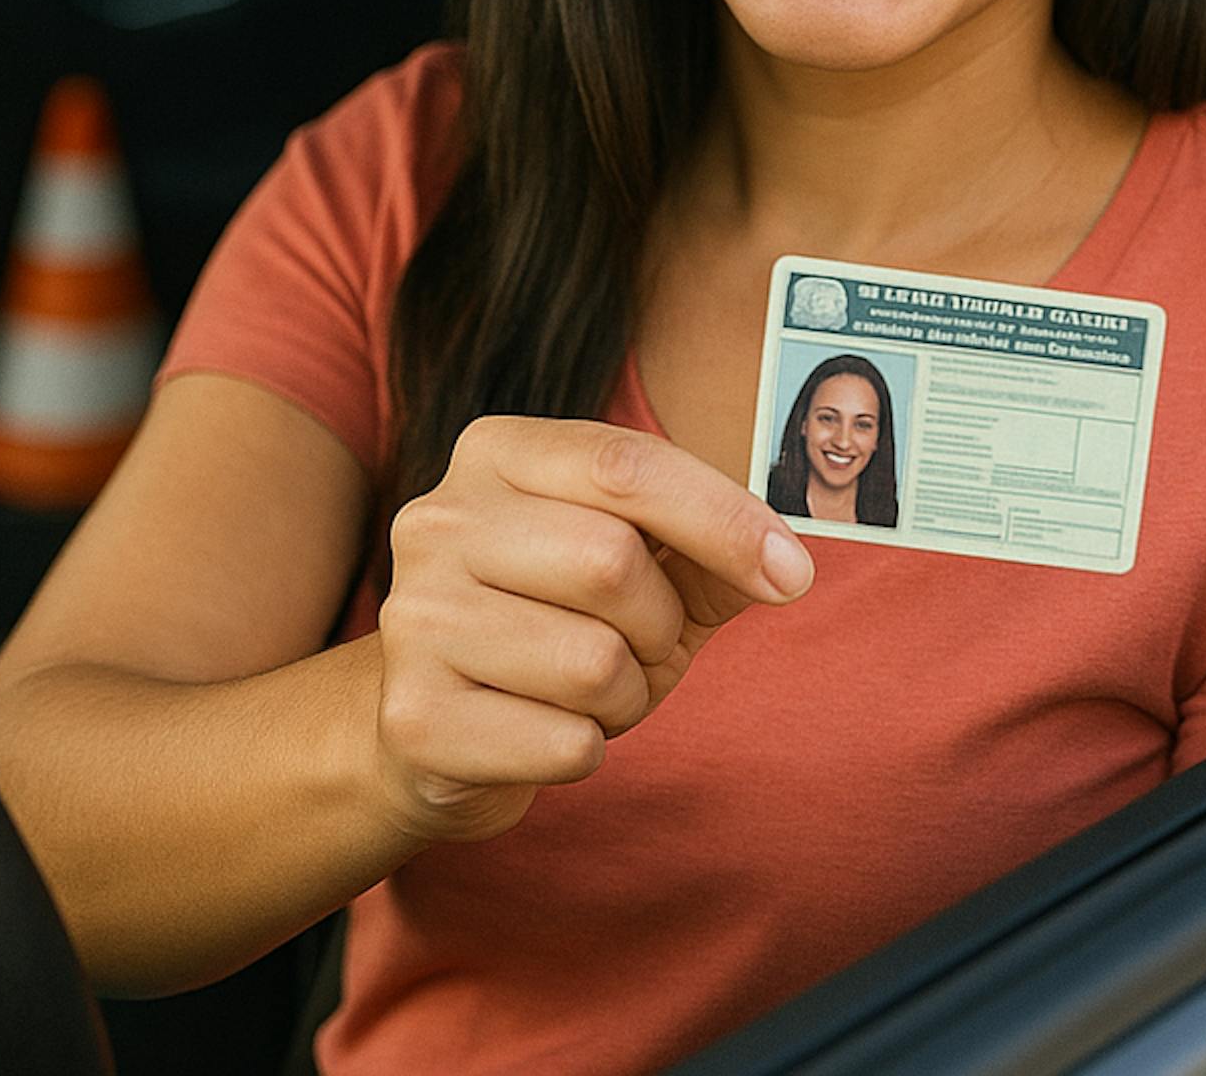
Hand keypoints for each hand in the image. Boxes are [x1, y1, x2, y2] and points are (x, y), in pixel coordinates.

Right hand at [369, 416, 812, 844]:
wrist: (438, 725)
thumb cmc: (558, 623)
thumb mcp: (641, 562)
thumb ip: (711, 545)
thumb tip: (786, 566)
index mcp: (498, 454)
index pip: (626, 464)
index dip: (724, 518)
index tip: (792, 573)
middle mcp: (439, 519)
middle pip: (611, 562)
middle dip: (660, 622)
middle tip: (642, 644)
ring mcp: (414, 617)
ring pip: (592, 663)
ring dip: (625, 694)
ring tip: (586, 689)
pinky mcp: (413, 719)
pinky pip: (565, 744)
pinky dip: (586, 750)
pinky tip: (543, 730)